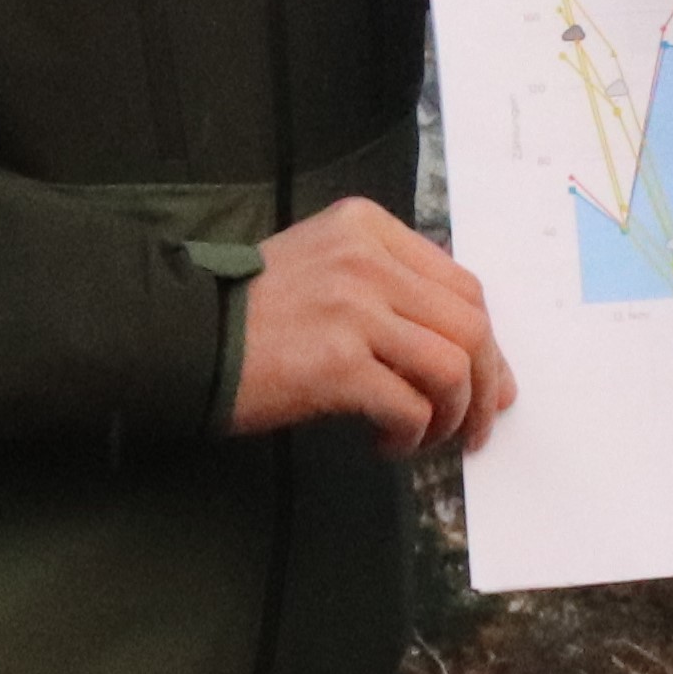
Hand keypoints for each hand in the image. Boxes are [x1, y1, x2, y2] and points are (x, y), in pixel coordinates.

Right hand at [225, 201, 513, 458]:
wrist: (182, 338)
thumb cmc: (253, 313)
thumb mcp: (326, 267)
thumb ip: (390, 290)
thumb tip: (469, 354)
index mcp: (368, 228)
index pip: (462, 284)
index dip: (487, 343)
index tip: (490, 385)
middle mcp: (367, 259)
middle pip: (469, 324)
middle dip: (484, 386)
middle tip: (473, 429)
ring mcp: (353, 309)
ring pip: (451, 366)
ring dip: (452, 416)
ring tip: (426, 438)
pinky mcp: (337, 362)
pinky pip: (409, 406)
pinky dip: (411, 435)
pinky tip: (386, 445)